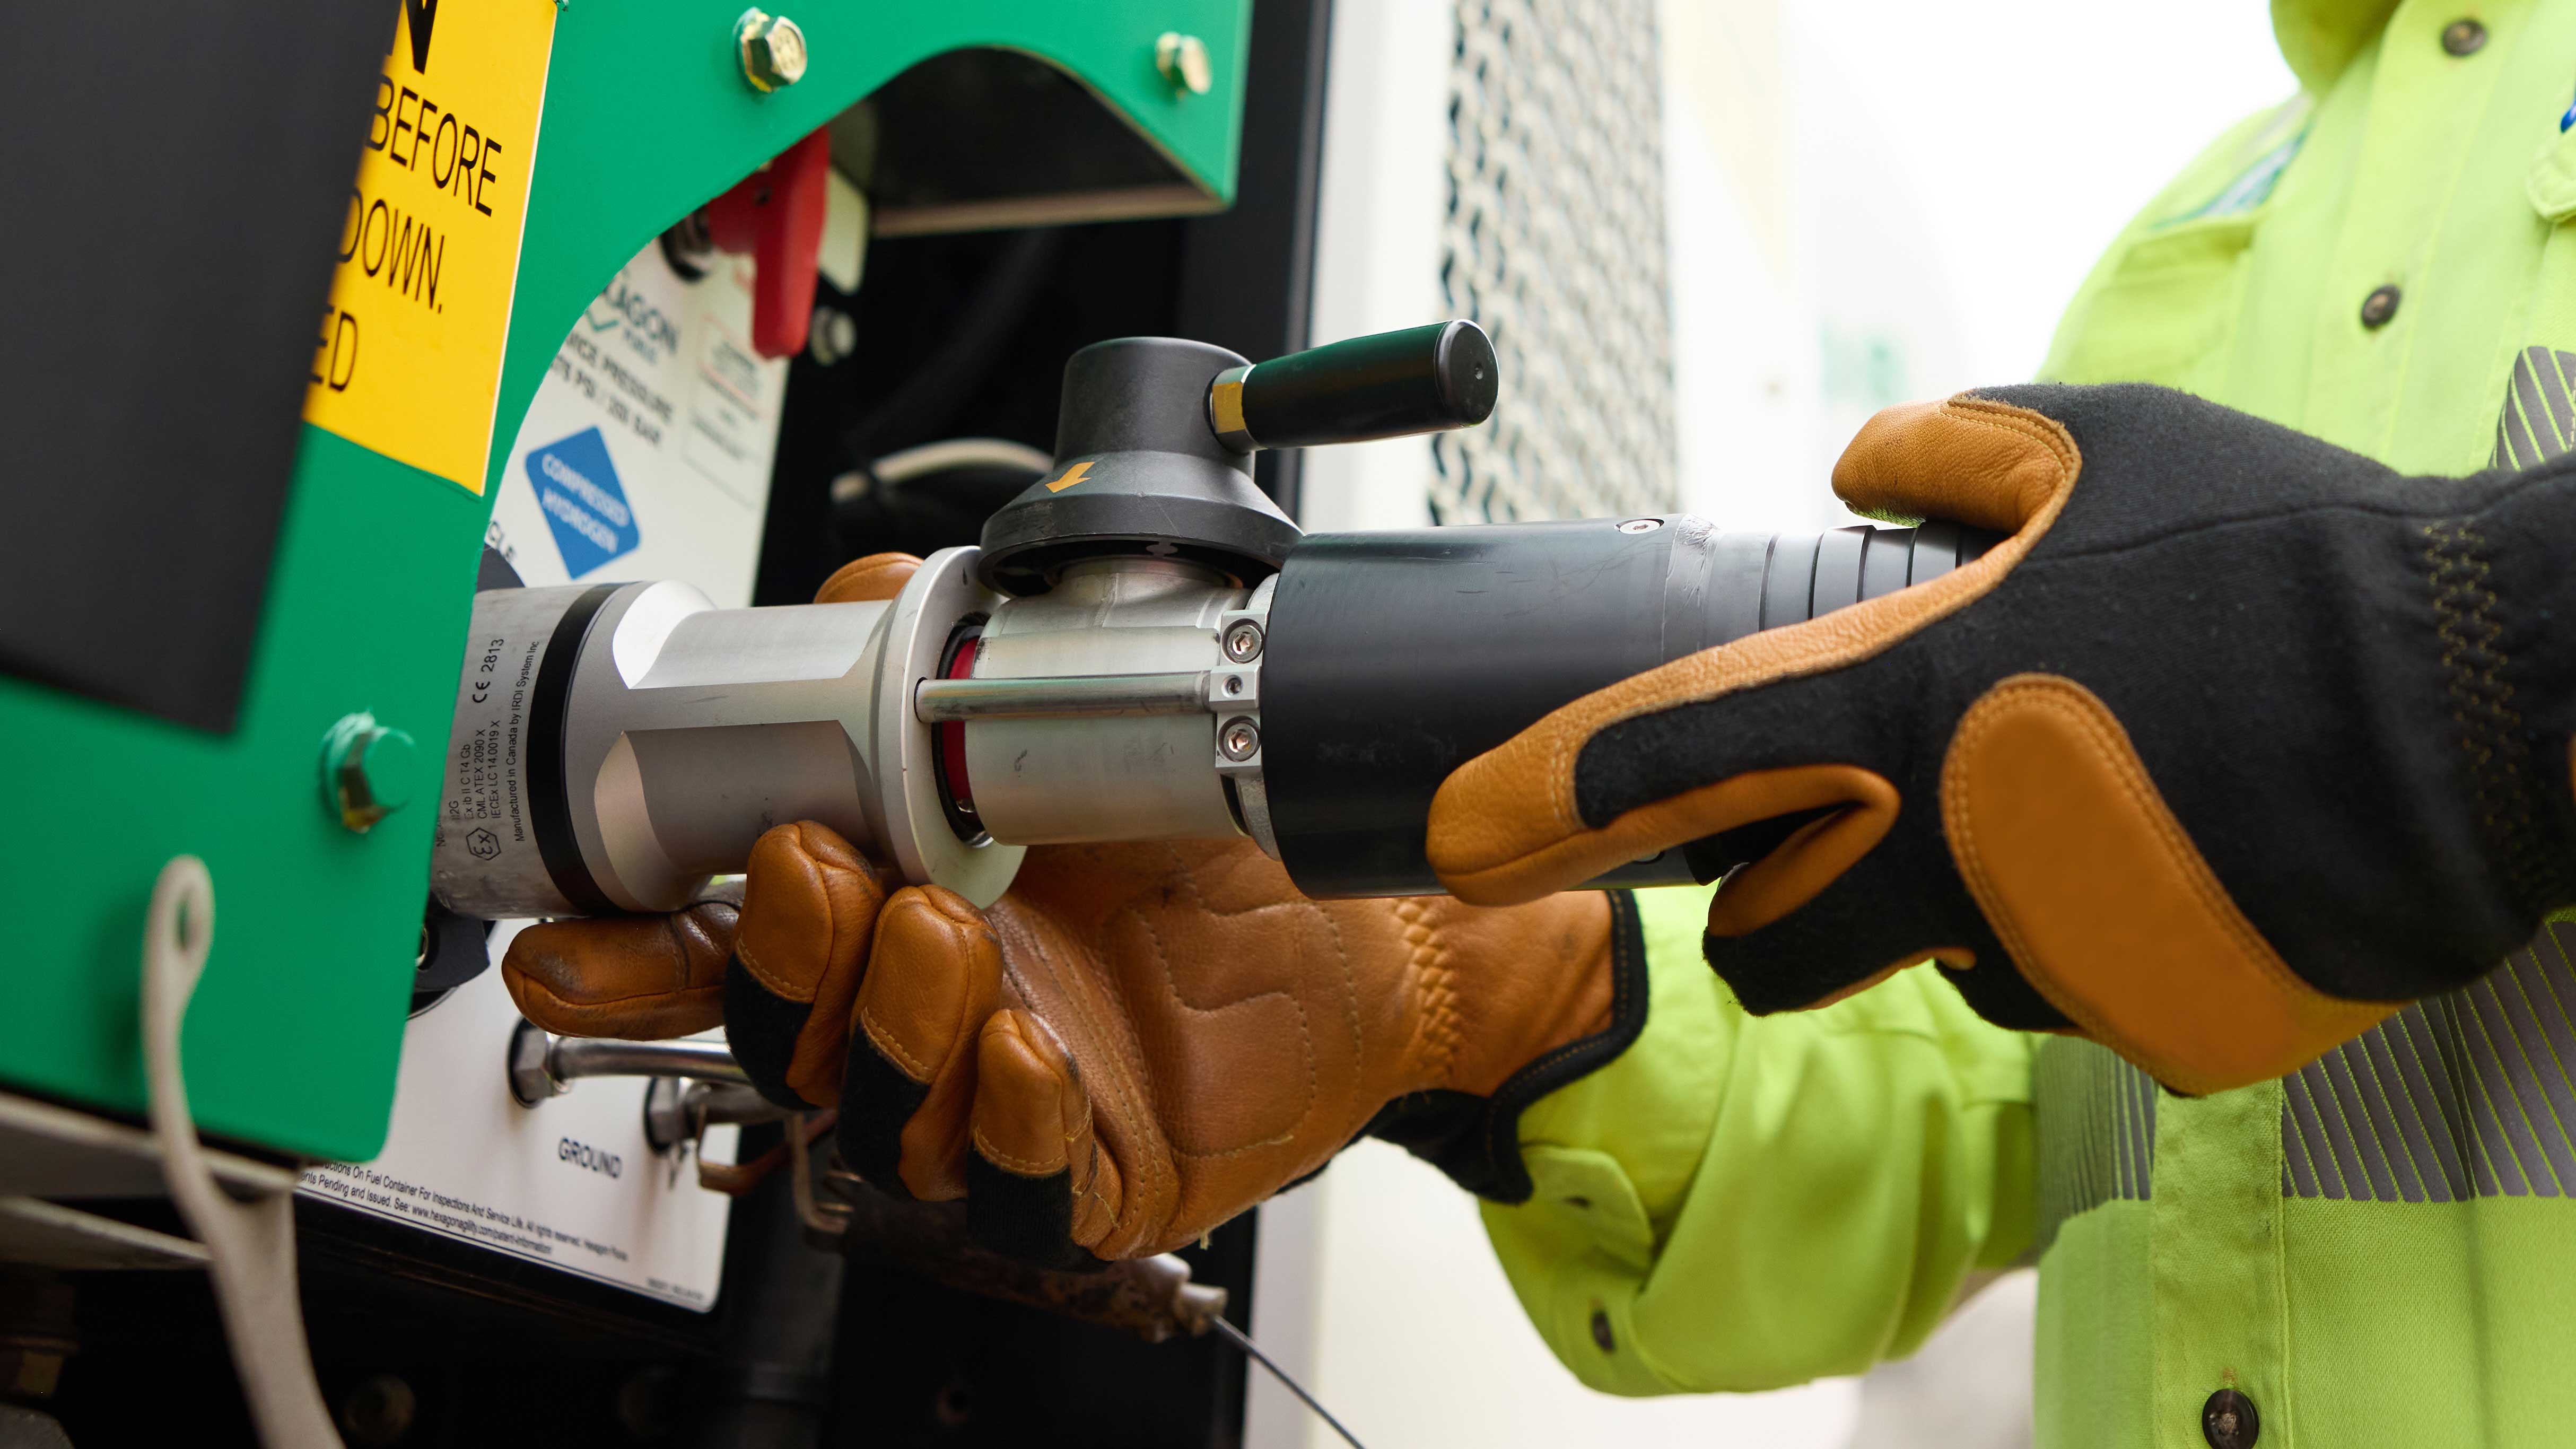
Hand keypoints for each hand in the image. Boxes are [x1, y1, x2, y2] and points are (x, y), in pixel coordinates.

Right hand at [502, 558, 1644, 1264]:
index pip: (724, 948)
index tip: (589, 933)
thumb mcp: (1076, 710)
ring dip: (891, 1029)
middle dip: (781, 959)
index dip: (638, 953)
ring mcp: (997, 1099)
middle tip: (833, 871)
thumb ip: (943, 639)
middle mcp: (924, 1014)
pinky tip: (1034, 1052)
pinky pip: (1014, 1188)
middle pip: (781, 1037)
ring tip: (947, 939)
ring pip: (881, 1117)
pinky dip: (1009, 1123)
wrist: (1365, 915)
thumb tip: (847, 596)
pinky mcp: (1085, 1171)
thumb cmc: (1207, 833)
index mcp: (886, 910)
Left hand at [1428, 385, 2575, 1093]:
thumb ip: (1949, 453)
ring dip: (1967, 913)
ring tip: (2092, 809)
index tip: (1459, 838)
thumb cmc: (2288, 558)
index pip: (1672, 764)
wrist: (2491, 690)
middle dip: (1776, 918)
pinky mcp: (2152, 1026)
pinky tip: (2179, 859)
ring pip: (1939, 972)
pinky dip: (2094, 942)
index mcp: (1911, 704)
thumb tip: (1851, 467)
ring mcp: (2053, 956)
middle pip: (1772, 951)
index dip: (1545, 803)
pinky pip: (2072, 996)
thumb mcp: (2107, 445)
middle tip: (1839, 852)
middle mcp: (1952, 853)